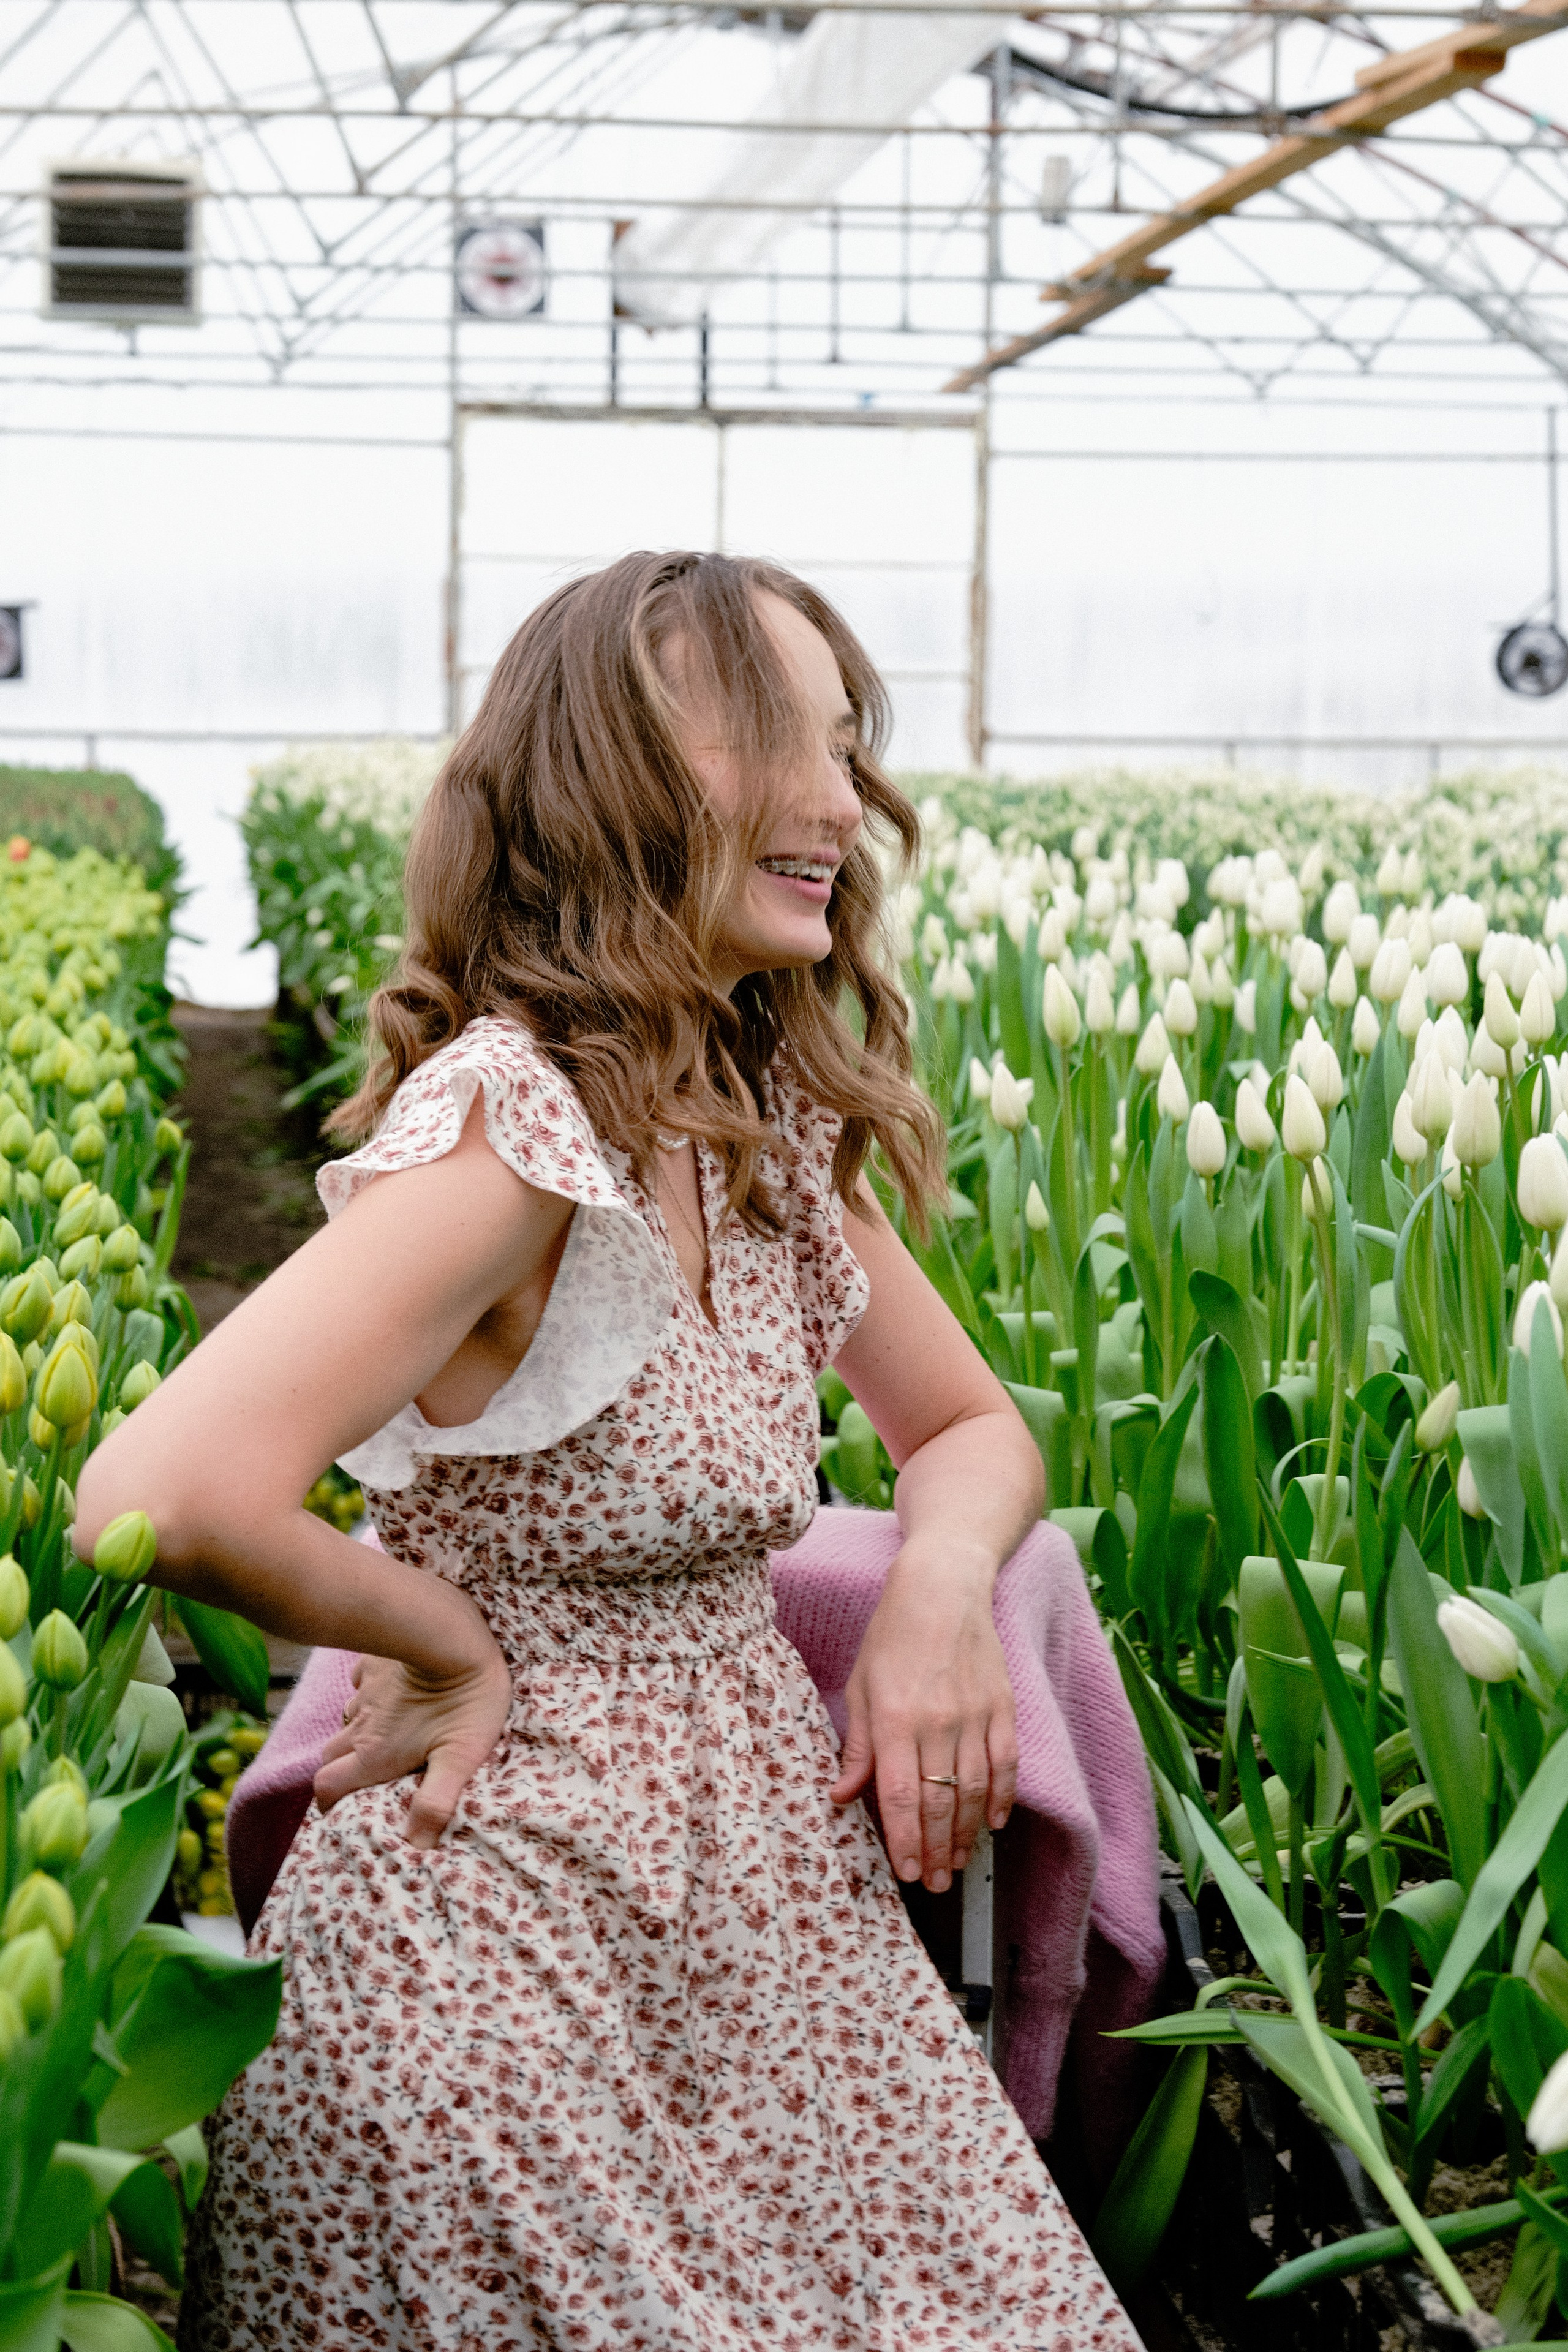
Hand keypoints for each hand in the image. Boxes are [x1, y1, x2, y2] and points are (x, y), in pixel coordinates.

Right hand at [314, 1633, 512, 1851]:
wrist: (453, 1633)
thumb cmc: (464, 1699)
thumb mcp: (460, 1757)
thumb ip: (437, 1802)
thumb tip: (419, 1846)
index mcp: (374, 1753)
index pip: (327, 1786)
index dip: (327, 1803)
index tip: (338, 1813)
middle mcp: (360, 1725)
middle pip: (330, 1757)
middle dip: (339, 1771)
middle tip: (362, 1781)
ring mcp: (364, 1692)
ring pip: (346, 1721)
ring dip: (356, 1734)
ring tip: (381, 1739)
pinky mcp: (374, 1664)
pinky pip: (359, 1685)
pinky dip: (367, 1697)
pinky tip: (389, 1694)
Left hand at [828, 1543, 1017, 1893]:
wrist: (944, 1586)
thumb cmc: (893, 1633)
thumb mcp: (861, 1685)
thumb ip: (858, 1745)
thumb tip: (843, 1795)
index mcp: (895, 1718)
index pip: (902, 1796)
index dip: (905, 1841)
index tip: (905, 1872)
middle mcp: (938, 1722)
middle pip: (941, 1803)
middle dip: (936, 1851)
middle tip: (933, 1883)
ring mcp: (975, 1715)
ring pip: (975, 1791)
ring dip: (967, 1834)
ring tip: (958, 1864)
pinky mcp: (1003, 1706)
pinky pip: (1006, 1764)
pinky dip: (1002, 1798)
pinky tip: (993, 1824)